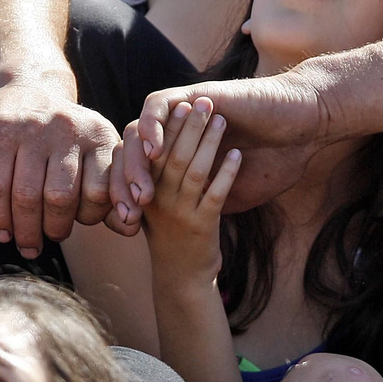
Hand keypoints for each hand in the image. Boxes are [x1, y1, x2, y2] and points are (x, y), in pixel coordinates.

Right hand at [0, 77, 119, 258]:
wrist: (29, 89)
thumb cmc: (67, 139)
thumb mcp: (96, 155)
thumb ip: (114, 192)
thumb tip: (130, 229)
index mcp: (99, 136)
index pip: (97, 193)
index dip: (88, 218)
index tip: (76, 226)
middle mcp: (68, 129)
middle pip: (60, 197)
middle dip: (52, 229)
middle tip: (45, 242)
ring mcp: (32, 128)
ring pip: (27, 196)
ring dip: (24, 229)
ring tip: (24, 244)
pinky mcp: (0, 131)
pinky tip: (1, 232)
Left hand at [115, 72, 329, 221]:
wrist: (303, 127)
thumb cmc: (279, 160)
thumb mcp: (239, 191)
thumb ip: (213, 201)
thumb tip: (195, 230)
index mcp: (184, 157)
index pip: (141, 175)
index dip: (130, 198)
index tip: (132, 225)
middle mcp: (177, 134)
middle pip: (132, 154)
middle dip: (125, 184)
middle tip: (130, 210)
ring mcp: (183, 113)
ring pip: (139, 131)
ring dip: (137, 162)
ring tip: (140, 189)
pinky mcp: (193, 95)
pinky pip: (157, 105)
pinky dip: (152, 127)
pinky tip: (154, 150)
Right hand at [120, 100, 238, 287]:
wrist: (182, 278)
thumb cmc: (170, 236)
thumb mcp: (154, 205)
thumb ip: (156, 176)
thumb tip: (159, 141)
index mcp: (145, 191)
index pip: (153, 151)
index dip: (168, 127)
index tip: (182, 103)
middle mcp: (158, 201)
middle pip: (174, 156)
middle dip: (190, 127)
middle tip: (205, 103)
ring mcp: (180, 214)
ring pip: (194, 172)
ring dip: (209, 144)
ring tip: (222, 122)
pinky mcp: (202, 226)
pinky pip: (215, 195)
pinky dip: (227, 174)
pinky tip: (237, 156)